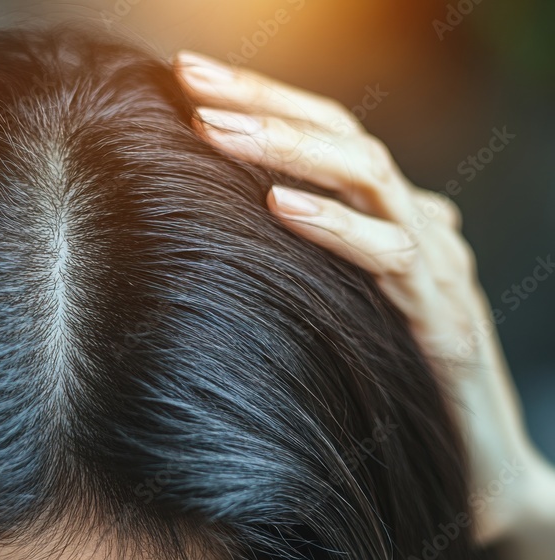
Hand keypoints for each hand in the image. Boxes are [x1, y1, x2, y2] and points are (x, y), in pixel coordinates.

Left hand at [173, 50, 554, 547]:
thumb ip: (304, 249)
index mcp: (386, 212)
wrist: (473, 466)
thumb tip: (227, 220)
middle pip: (341, 134)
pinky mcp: (443, 316)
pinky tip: (278, 205)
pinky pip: (389, 256)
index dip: (259, 95)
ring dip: (286, 148)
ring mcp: (434, 263)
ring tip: (214, 129)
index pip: (324, 129)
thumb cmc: (389, 377)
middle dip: (262, 102)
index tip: (183, 74)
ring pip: (368, 177)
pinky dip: (334, 225)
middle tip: (189, 80)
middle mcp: (414, 222)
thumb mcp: (336, 297)